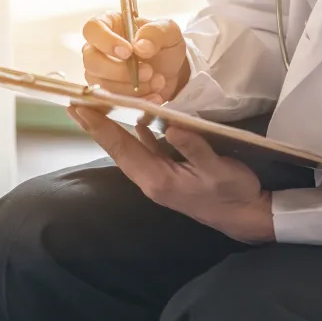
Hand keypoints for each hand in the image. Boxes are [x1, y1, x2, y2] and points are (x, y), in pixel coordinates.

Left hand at [68, 106, 274, 243]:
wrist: (245, 216)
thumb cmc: (233, 193)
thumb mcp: (218, 169)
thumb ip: (194, 148)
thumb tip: (170, 125)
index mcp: (158, 179)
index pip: (122, 149)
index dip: (100, 128)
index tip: (80, 109)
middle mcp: (151, 179)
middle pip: (118, 149)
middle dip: (96, 127)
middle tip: (75, 104)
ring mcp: (158, 176)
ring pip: (129, 149)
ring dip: (112, 130)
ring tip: (95, 110)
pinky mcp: (168, 173)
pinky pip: (145, 150)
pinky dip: (135, 135)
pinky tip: (133, 121)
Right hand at [82, 12, 190, 103]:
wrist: (172, 71)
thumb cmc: (163, 44)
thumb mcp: (168, 31)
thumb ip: (156, 33)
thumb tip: (140, 47)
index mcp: (108, 25)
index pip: (92, 29)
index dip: (106, 41)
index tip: (128, 52)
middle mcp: (97, 49)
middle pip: (91, 61)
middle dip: (119, 71)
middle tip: (148, 72)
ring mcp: (98, 74)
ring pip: (101, 85)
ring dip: (132, 88)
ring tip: (157, 82)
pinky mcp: (105, 94)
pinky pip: (111, 102)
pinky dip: (136, 101)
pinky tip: (154, 96)